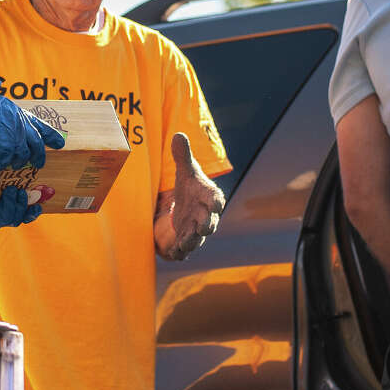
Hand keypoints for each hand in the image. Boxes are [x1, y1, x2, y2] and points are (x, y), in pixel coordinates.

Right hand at [0, 79, 65, 169]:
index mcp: (19, 114)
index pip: (41, 126)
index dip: (51, 135)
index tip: (59, 143)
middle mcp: (20, 129)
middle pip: (36, 146)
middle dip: (39, 156)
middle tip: (40, 163)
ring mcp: (13, 142)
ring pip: (23, 156)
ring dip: (19, 161)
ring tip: (15, 165)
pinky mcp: (3, 153)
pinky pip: (6, 161)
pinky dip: (2, 164)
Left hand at [0, 187, 41, 236]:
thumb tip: (14, 148)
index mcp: (4, 209)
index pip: (24, 212)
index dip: (33, 210)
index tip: (39, 202)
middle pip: (17, 217)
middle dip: (21, 204)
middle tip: (20, 189)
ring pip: (4, 220)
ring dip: (8, 206)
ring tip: (9, 190)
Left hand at [155, 133, 225, 259]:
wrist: (186, 206)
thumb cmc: (190, 187)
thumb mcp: (185, 171)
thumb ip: (183, 156)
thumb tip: (178, 135)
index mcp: (209, 197)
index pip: (216, 199)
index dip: (216, 202)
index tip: (216, 204)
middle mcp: (205, 216)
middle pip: (209, 223)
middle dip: (206, 226)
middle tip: (202, 228)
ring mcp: (194, 230)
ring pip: (196, 239)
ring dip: (191, 241)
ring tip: (184, 244)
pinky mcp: (184, 240)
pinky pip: (183, 249)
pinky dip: (180, 251)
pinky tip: (173, 253)